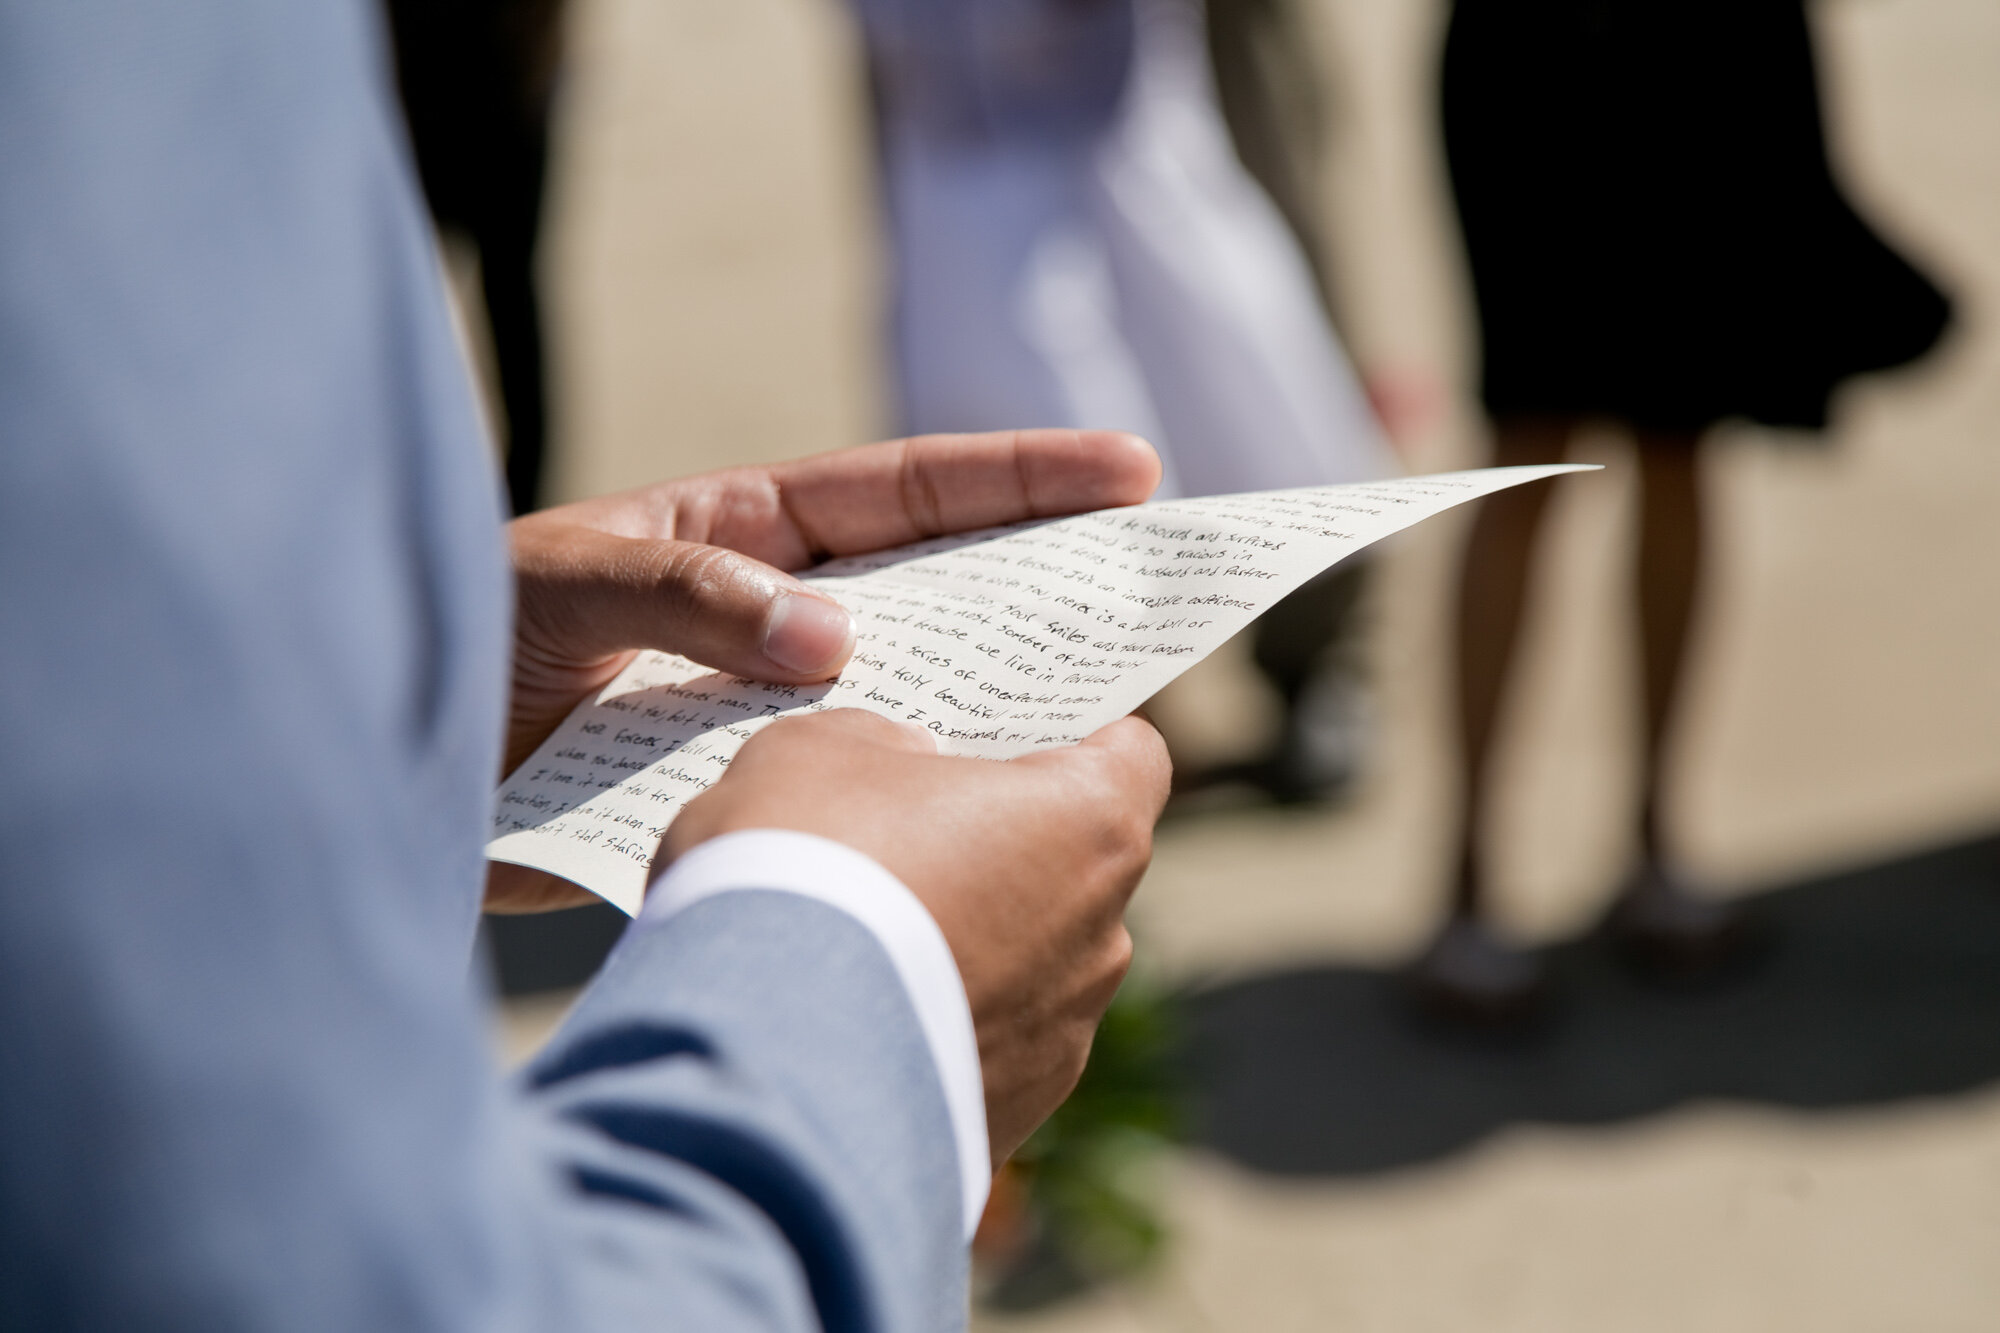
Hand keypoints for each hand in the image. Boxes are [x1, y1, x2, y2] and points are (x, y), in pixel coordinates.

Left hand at [488, 429, 1159, 912]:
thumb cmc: (456, 636)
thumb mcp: (564, 585)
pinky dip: (902, 814)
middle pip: (939, 591)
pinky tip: (967, 839)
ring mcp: (767, 708)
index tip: (1128, 473)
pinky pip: (846, 797)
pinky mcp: (742, 795)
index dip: (1019, 479)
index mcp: (744, 529)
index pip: (906, 492)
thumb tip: (833, 644)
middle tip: (1154, 596)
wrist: (376, 767)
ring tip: (1092, 727)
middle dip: (1044, 586)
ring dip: (985, 714)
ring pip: (907, 704)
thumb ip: (689, 596)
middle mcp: (775, 615)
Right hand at [663, 710, 1171, 1166]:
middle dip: (999, 847)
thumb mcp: (817, 752)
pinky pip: (976, 1053)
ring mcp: (1060, 1042)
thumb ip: (880, 743)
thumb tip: (903, 767)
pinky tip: (845, 1026)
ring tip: (857, 943)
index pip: (1132, 757)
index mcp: (1088, 824)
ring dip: (963, 949)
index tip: (1020, 738)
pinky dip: (928, 1033)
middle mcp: (1100, 939)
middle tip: (906, 833)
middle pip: (1072, 869)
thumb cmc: (803, 869)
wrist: (753, 1057)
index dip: (1077, 738)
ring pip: (1024, 969)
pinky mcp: (1007, 1122)